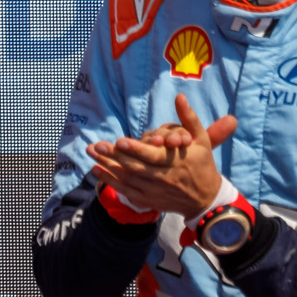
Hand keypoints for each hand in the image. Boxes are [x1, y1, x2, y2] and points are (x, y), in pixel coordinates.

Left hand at [88, 94, 236, 217]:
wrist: (206, 199)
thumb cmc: (202, 164)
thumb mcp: (201, 140)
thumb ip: (189, 118)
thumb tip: (180, 96)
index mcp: (175, 162)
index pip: (152, 156)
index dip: (136, 149)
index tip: (119, 140)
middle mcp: (164, 178)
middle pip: (135, 167)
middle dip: (114, 156)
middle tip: (95, 145)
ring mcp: (155, 190)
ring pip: (127, 179)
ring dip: (107, 166)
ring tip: (90, 152)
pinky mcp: (149, 200)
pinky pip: (126, 191)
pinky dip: (110, 181)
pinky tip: (96, 169)